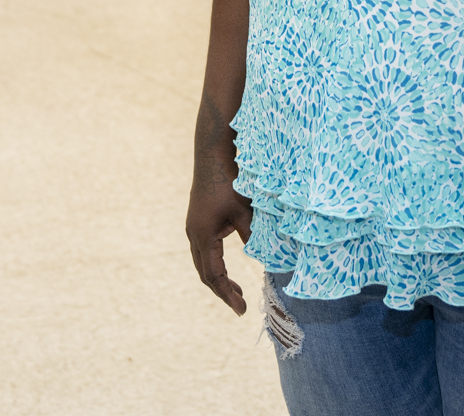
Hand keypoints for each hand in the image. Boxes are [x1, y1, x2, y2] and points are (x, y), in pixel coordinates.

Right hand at [186, 146, 252, 314]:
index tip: (242, 310)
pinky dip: (216, 264)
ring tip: (236, 290)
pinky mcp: (199, 219)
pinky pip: (205, 250)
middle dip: (222, 290)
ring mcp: (194, 227)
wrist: (213, 153)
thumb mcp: (246, 212)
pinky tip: (228, 266)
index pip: (214, 276)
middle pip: (205, 273)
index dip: (228, 295)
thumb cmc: (231, 181)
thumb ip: (254, 238)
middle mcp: (194, 234)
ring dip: (218, 278)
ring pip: (203, 262)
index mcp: (203, 235)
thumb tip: (269, 262)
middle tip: (240, 305)